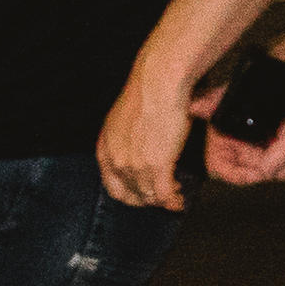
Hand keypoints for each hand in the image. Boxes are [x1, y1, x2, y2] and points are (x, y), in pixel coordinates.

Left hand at [99, 72, 191, 211]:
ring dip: (163, 201)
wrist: (157, 84)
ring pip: (148, 197)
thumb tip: (139, 149)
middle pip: (131, 196)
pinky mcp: (156, 166)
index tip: (143, 195)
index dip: (130, 196)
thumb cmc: (145, 93)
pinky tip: (179, 198)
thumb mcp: (122, 119)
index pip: (113, 187)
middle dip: (147, 201)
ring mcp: (135, 166)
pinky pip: (164, 194)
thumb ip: (124, 140)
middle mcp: (116, 161)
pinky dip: (173, 200)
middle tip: (161, 198)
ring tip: (175, 197)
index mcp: (105, 149)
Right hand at [198, 87, 284, 188]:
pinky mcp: (282, 160)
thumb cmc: (218, 110)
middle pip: (275, 173)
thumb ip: (206, 104)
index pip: (247, 175)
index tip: (278, 136)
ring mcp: (266, 167)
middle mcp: (247, 169)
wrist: (232, 107)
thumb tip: (197, 106)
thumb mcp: (211, 103)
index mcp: (225, 163)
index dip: (268, 162)